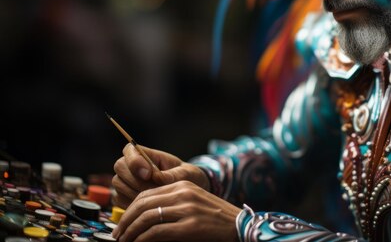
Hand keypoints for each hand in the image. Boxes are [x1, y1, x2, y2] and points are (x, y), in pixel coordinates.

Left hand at [111, 180, 240, 241]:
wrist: (240, 225)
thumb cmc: (216, 218)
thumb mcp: (194, 202)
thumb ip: (173, 204)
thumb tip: (145, 217)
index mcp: (183, 185)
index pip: (146, 194)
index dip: (129, 209)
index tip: (122, 223)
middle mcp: (183, 193)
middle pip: (142, 204)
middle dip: (125, 221)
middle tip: (118, 234)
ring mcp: (187, 209)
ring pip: (146, 218)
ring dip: (130, 232)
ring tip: (124, 241)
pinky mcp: (189, 227)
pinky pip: (156, 232)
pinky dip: (142, 239)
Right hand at [112, 144, 209, 207]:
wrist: (184, 193)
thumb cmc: (185, 178)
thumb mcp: (187, 174)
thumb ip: (175, 174)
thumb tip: (160, 178)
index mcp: (146, 153)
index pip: (130, 150)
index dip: (135, 161)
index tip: (149, 173)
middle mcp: (131, 165)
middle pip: (120, 167)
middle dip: (137, 181)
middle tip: (155, 189)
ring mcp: (125, 181)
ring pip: (119, 185)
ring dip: (136, 194)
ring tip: (156, 197)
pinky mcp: (122, 196)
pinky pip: (119, 200)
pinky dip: (133, 204)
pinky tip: (148, 206)